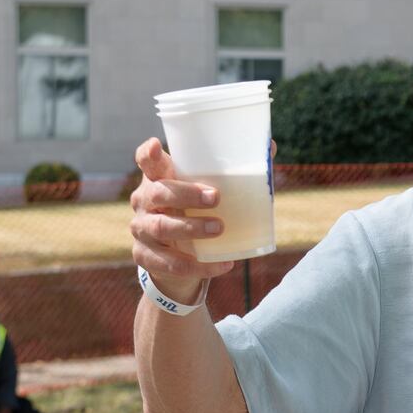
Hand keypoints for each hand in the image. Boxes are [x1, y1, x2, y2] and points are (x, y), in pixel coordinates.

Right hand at [129, 137, 234, 298]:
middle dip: (186, 195)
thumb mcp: (207, 191)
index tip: (157, 146)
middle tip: (215, 198)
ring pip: (161, 227)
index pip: (147, 160)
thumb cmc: (195, 212)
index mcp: (159, 178)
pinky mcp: (145, 256)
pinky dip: (198, 266)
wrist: (176, 258)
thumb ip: (235, 170)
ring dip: (191, 228)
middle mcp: (144, 201)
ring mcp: (141, 229)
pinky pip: (169, 263)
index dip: (148, 154)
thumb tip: (271, 146)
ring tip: (219, 228)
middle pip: (157, 193)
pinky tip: (223, 264)